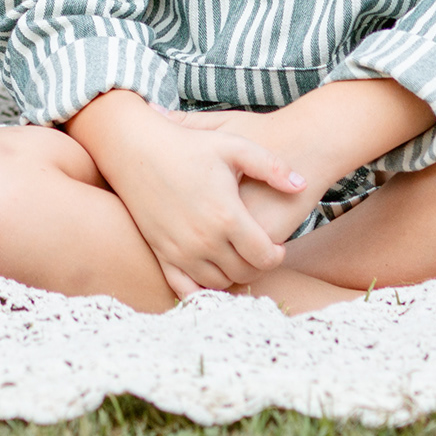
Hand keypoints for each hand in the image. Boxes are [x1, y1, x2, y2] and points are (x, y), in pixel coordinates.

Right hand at [75, 95, 310, 299]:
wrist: (135, 148)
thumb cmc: (187, 144)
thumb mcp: (234, 146)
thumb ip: (272, 166)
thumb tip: (300, 184)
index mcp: (226, 216)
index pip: (264, 257)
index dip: (277, 255)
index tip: (278, 246)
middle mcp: (203, 240)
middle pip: (244, 273)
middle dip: (257, 266)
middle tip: (259, 251)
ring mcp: (180, 250)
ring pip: (218, 283)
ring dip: (233, 276)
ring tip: (236, 257)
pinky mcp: (161, 253)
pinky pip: (185, 288)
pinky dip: (202, 290)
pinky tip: (211, 275)